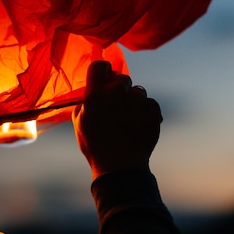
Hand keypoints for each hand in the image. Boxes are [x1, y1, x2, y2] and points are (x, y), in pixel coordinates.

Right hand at [72, 61, 162, 179]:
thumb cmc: (96, 146)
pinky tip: (138, 126)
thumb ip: (85, 102)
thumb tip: (92, 90)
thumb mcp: (80, 123)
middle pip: (121, 78)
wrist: (120, 167)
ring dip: (134, 101)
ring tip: (128, 121)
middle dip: (119, 89)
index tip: (104, 77)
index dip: (103, 70)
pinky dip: (146, 111)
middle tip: (116, 107)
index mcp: (96, 94)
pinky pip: (150, 102)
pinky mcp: (153, 109)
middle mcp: (117, 92)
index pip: (100, 65)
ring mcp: (137, 100)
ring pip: (138, 90)